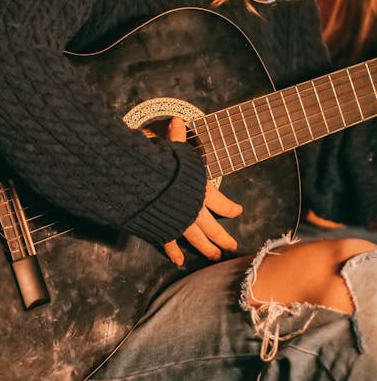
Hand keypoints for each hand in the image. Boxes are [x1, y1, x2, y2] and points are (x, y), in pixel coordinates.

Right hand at [163, 117, 242, 265]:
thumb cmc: (160, 166)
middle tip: (231, 246)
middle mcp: (194, 210)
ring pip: (197, 239)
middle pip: (213, 227)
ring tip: (215, 256)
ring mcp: (180, 223)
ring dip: (207, 248)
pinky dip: (174, 252)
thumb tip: (177, 119)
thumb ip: (176, 138)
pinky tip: (179, 261)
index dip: (231, 208)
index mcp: (201, 191)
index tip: (238, 211)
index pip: (221, 203)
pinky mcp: (163, 230)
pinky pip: (170, 243)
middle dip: (223, 238)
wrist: (142, 187)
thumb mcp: (171, 150)